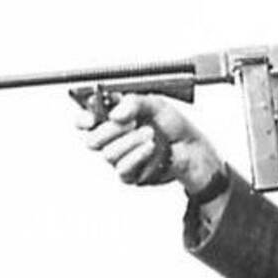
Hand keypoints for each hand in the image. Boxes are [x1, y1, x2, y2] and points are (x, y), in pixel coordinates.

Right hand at [77, 94, 222, 192]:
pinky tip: (151, 148)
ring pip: (108, 154)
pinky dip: (137, 156)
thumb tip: (115, 113)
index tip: (91, 117)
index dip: (83, 119)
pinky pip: (123, 169)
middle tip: (130, 122)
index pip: (86, 121)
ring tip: (151, 134)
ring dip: (130, 142)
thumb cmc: (175, 127)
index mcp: (114, 119)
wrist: (194, 150)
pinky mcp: (131, 175)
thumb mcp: (156, 105)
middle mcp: (114, 139)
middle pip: (92, 140)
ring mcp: (121, 158)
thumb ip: (134, 103)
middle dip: (110, 131)